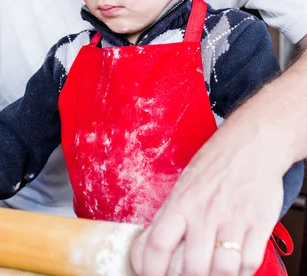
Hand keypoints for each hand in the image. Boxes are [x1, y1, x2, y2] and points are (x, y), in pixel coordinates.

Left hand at [130, 117, 283, 275]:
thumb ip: (169, 217)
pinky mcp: (258, 224)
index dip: (150, 269)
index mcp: (182, 201)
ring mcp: (233, 219)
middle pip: (190, 267)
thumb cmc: (216, 163)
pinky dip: (240, 272)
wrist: (253, 143)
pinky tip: (234, 263)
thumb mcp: (184, 184)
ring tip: (210, 270)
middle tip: (186, 273)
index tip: (151, 275)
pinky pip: (249, 264)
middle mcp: (205, 212)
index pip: (156, 243)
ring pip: (221, 271)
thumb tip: (147, 249)